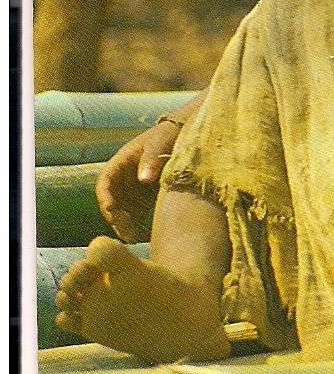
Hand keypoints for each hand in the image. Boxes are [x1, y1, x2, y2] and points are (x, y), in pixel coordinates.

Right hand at [95, 120, 182, 242]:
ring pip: (124, 211)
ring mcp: (135, 189)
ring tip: (137, 239)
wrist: (188, 134)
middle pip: (113, 202)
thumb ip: (151, 159)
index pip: (105, 182)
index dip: (105, 198)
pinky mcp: (147, 198)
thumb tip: (143, 179)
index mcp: (122, 162)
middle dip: (117, 219)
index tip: (111, 212)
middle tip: (129, 234)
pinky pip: (138, 214)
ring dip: (127, 226)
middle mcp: (125, 178)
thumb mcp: (160, 143)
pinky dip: (140, 225)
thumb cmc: (170, 135)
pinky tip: (147, 236)